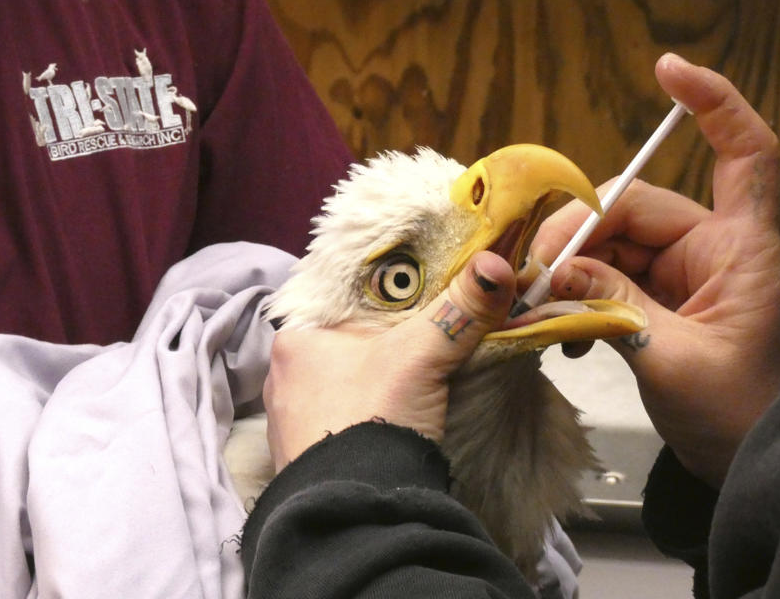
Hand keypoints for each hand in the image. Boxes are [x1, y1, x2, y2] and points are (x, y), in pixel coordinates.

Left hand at [264, 251, 515, 471]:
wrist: (354, 514)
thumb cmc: (371, 418)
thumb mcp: (420, 356)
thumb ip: (458, 310)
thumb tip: (496, 265)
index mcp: (295, 338)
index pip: (339, 298)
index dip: (383, 292)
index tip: (420, 289)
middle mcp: (282, 375)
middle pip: (344, 340)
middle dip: (383, 339)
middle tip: (426, 331)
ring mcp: (290, 419)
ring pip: (342, 381)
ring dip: (374, 379)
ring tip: (415, 375)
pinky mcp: (306, 454)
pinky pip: (340, 417)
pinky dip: (366, 412)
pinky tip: (391, 415)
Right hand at [527, 53, 779, 486]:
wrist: (744, 462)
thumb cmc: (737, 414)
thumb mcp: (671, 360)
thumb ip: (611, 306)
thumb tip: (553, 268)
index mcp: (738, 249)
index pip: (746, 154)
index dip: (716, 104)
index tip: (668, 72)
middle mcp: (707, 248)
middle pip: (633, 205)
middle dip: (578, 233)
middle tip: (535, 276)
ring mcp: (677, 272)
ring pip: (608, 241)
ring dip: (568, 270)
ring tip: (540, 308)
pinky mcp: (651, 297)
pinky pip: (603, 275)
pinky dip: (574, 292)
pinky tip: (559, 321)